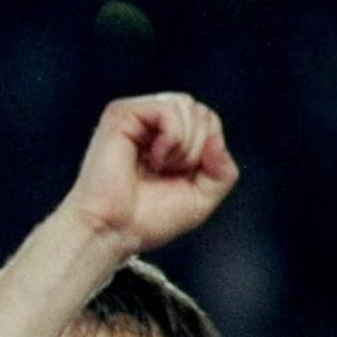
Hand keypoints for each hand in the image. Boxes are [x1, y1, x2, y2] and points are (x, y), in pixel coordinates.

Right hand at [57, 94, 237, 257]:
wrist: (112, 231)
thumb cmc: (146, 219)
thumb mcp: (202, 198)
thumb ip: (224, 171)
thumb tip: (216, 142)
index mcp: (166, 139)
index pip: (208, 121)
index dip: (209, 149)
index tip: (183, 177)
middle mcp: (149, 124)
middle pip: (200, 111)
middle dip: (198, 147)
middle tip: (169, 173)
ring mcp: (135, 117)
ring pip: (187, 105)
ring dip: (185, 143)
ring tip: (160, 166)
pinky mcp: (121, 114)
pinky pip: (168, 109)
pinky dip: (172, 136)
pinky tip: (153, 158)